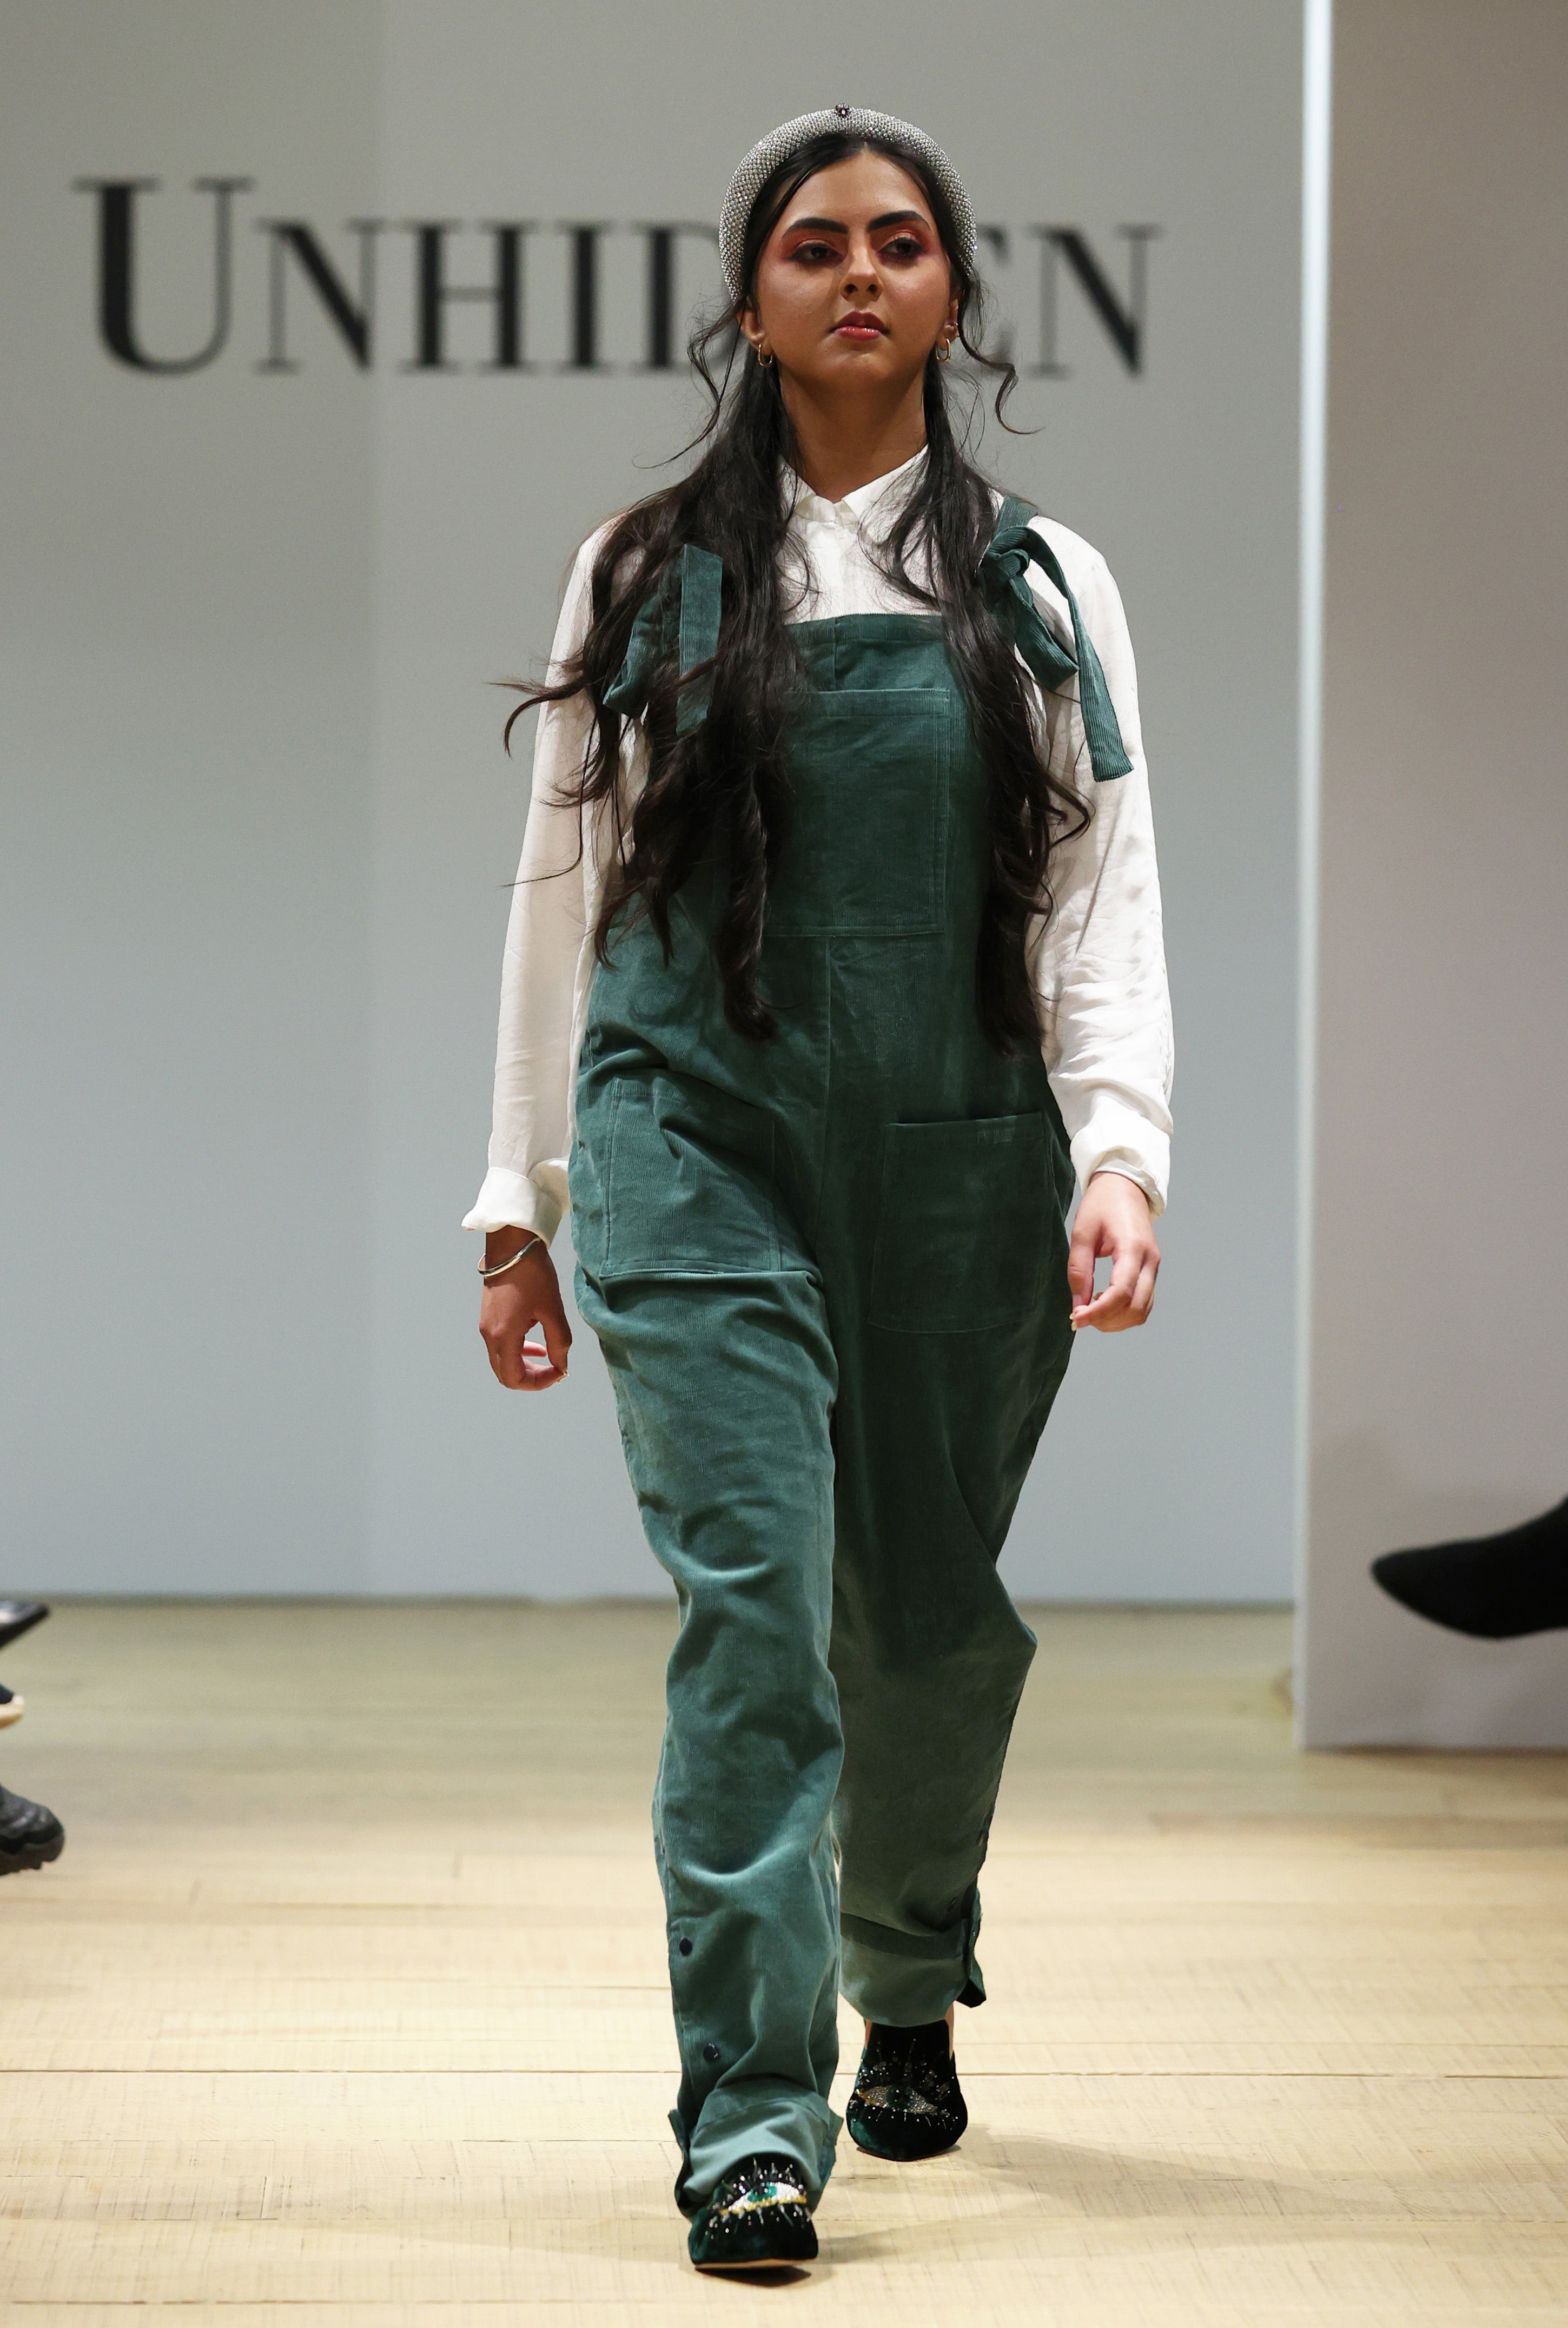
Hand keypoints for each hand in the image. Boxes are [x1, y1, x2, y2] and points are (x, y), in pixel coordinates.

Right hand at [479, 1236, 572, 1389]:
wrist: (511, 1245)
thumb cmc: (532, 1274)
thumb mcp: (552, 1309)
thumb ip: (559, 1342)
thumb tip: (562, 1365)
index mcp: (503, 1336)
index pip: (514, 1378)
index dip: (538, 1383)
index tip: (559, 1372)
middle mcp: (489, 1335)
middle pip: (505, 1374)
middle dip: (531, 1377)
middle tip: (554, 1369)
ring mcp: (486, 1325)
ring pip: (502, 1360)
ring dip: (524, 1363)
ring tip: (547, 1354)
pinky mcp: (488, 1316)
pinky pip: (501, 1343)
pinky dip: (518, 1348)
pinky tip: (534, 1337)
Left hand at [1067, 1171, 1159, 1332]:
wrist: (1125, 1187)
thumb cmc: (1102, 1205)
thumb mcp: (1082, 1232)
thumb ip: (1079, 1269)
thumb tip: (1077, 1305)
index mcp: (1133, 1247)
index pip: (1119, 1292)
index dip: (1098, 1312)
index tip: (1076, 1319)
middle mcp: (1150, 1261)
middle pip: (1135, 1308)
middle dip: (1107, 1320)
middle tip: (1080, 1315)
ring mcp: (1154, 1267)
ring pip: (1142, 1310)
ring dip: (1117, 1320)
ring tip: (1091, 1309)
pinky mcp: (1152, 1271)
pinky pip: (1143, 1303)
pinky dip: (1125, 1312)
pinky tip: (1104, 1302)